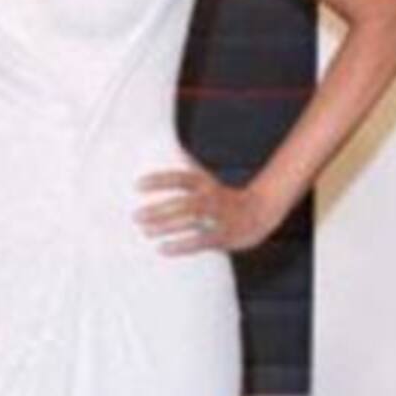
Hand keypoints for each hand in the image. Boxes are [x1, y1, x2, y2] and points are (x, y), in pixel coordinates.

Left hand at [133, 160, 282, 254]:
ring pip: (191, 221)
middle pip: (183, 202)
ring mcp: (218, 217)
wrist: (261, 213)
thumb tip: (176, 147)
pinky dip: (181, 245)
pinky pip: (200, 241)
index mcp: (205, 183)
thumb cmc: (226, 197)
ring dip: (167, 226)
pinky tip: (162, 248)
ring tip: (145, 231)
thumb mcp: (209, 180)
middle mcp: (212, 198)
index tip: (137, 185)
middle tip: (135, 216)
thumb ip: (191, 166)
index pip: (180, 178)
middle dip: (159, 209)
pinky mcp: (223, 236)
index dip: (159, 181)